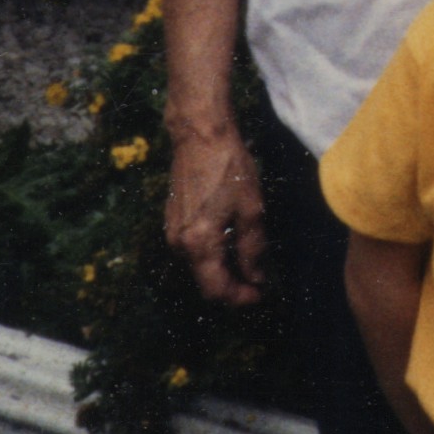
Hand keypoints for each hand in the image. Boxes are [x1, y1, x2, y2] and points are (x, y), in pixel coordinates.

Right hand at [163, 118, 266, 304]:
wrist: (200, 136)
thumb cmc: (229, 168)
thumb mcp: (251, 209)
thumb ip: (252, 249)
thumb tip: (256, 278)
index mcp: (198, 244)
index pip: (216, 288)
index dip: (239, 297)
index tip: (260, 295)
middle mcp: (179, 244)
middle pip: (206, 280)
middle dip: (232, 285)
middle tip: (259, 282)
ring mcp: (172, 232)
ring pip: (200, 265)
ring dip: (223, 269)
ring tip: (250, 261)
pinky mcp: (172, 221)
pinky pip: (194, 249)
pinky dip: (213, 254)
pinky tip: (232, 243)